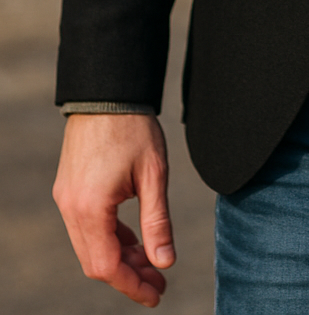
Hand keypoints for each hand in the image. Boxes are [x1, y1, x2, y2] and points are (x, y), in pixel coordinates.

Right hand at [53, 113, 175, 307]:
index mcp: (90, 208)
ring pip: (90, 247)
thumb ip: (157, 221)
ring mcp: (67, 199)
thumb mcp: (153, 174)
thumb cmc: (134, 128)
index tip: (157, 294)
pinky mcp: (69, 189)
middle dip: (127, 276)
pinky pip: (87, 228)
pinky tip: (134, 241)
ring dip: (119, 259)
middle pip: (95, 262)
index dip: (132, 286)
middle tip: (159, 282)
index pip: (107, 267)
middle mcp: (71, 208)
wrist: (108, 91)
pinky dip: (110, 239)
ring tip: (152, 264)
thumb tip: (165, 262)